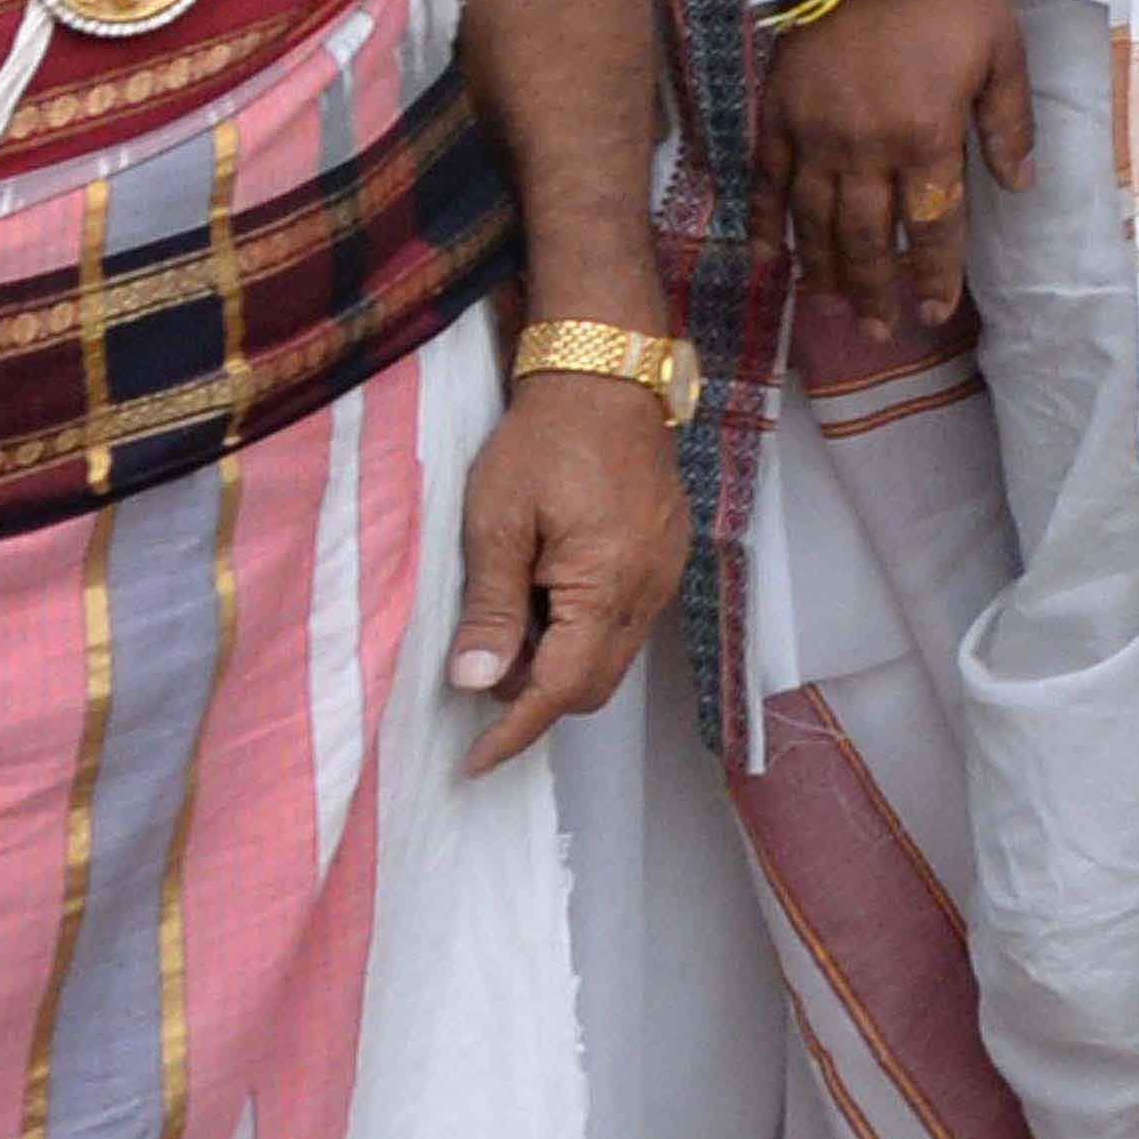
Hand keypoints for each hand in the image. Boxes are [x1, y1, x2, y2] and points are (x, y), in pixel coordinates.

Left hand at [447, 367, 678, 772]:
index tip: (472, 762)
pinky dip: (582, 630)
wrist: (607, 376)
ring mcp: (665, 574)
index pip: (560, 688)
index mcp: (607, 586)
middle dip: (534, 697)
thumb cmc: (544, 442)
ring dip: (559, 661)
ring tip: (509, 618)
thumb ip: (489, 607)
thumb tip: (474, 683)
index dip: (514, 732)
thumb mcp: (496, 521)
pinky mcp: (666, 556)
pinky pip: (626, 622)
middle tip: (480, 662)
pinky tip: (545, 590)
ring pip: (612, 657)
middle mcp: (649, 592)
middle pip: (593, 685)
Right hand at [759, 0, 1025, 327]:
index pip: (933, 225)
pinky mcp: (778, 110)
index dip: (934, 274)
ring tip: (832, 312)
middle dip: (876, 290)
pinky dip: (762, 223)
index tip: (934, 311)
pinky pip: (765, 179)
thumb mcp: (1004, 53)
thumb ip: (1009, 125)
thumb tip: (1020, 185)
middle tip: (878, 330)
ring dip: (824, 272)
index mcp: (928, 135)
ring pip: (815, 222)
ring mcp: (815, 131)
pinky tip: (763, 260)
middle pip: (869, 238)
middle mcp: (867, 146)